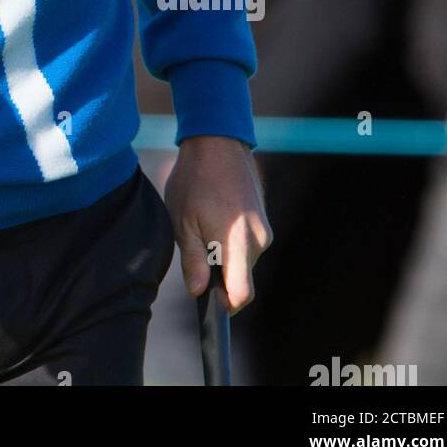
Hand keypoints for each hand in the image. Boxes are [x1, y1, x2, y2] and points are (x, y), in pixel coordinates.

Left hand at [163, 134, 271, 314]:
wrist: (217, 141)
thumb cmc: (195, 180)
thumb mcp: (183, 221)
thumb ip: (194, 260)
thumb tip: (198, 292)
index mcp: (239, 242)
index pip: (242, 293)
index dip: (225, 304)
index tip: (207, 302)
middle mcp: (259, 239)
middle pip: (241, 279)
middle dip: (219, 277)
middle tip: (194, 251)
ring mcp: (264, 229)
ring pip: (243, 261)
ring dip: (224, 256)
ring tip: (202, 227)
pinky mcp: (263, 220)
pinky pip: (247, 244)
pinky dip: (230, 242)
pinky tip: (213, 219)